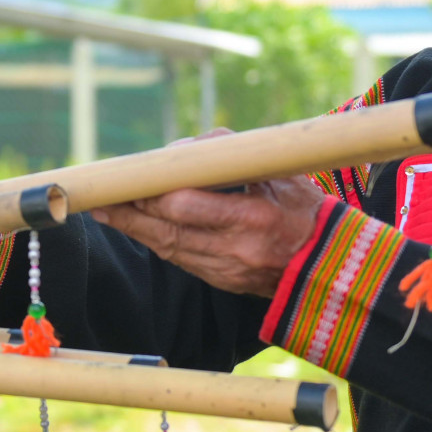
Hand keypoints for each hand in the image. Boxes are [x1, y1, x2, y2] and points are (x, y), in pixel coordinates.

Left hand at [90, 175, 322, 296]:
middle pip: (166, 230)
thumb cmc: (306, 209)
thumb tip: (179, 150)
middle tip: (100, 196)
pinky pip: (179, 259)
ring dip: (132, 228)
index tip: (128, 180)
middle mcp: (234, 250)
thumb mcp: (280, 172)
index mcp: (252, 218)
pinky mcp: (221, 281)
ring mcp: (225, 270)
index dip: (151, 195)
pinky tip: (134, 226)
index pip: (185, 207)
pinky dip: (154, 240)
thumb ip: (230, 153)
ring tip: (103, 211)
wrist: (331, 265)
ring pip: (166, 248)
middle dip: (130, 212)